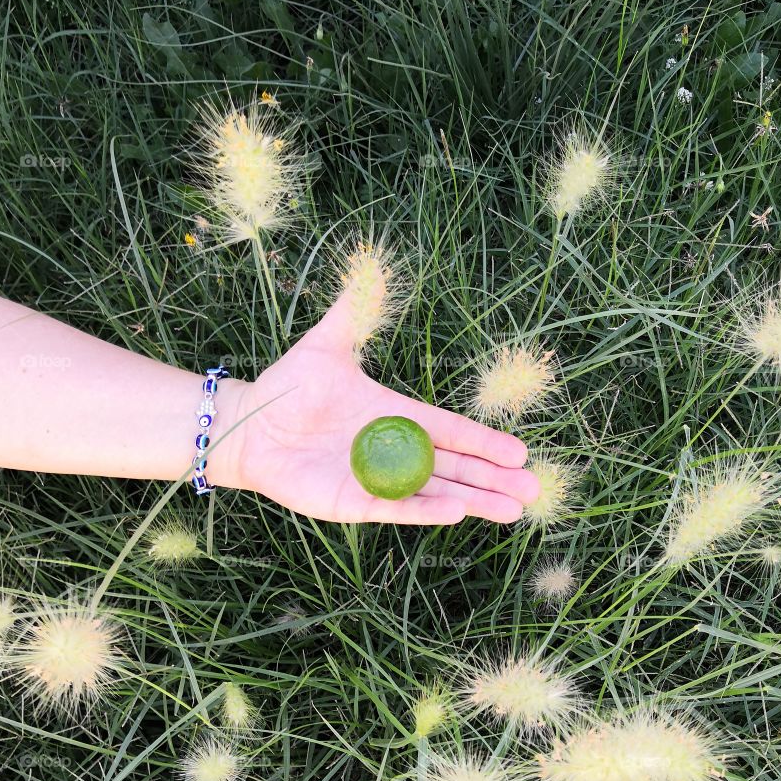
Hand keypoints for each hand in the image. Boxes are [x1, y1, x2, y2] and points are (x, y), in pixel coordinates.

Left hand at [213, 302, 540, 524]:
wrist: (248, 426)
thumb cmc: (288, 387)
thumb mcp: (326, 346)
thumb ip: (352, 313)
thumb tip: (368, 267)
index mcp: (396, 416)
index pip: (451, 431)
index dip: (484, 442)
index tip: (519, 452)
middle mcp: (394, 452)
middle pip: (455, 468)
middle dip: (493, 480)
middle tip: (532, 489)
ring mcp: (377, 481)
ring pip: (436, 493)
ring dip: (473, 500)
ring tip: (511, 510)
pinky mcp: (354, 503)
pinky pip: (398, 509)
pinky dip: (426, 511)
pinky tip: (459, 512)